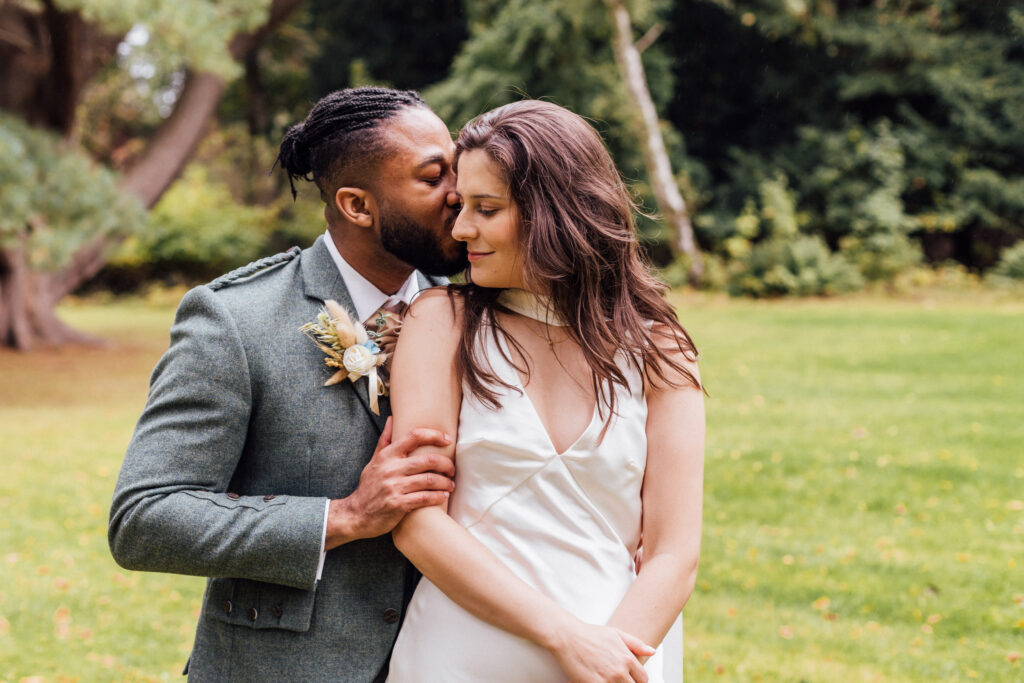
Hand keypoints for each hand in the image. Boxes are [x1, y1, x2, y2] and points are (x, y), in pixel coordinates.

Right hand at [325, 417, 454, 547]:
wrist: (356, 514)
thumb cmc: (368, 486)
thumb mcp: (374, 461)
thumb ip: (385, 440)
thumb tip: (392, 418)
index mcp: (387, 456)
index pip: (414, 436)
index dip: (434, 435)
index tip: (447, 439)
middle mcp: (391, 469)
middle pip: (428, 460)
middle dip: (446, 464)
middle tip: (452, 469)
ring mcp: (394, 487)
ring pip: (429, 480)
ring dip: (445, 482)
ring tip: (450, 485)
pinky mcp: (398, 504)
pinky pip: (424, 498)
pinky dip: (437, 497)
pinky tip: (443, 496)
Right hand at [549, 617, 653, 682]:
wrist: (568, 637)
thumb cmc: (590, 634)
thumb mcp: (616, 633)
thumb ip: (636, 644)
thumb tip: (652, 651)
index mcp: (627, 658)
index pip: (643, 679)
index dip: (637, 680)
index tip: (630, 679)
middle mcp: (620, 671)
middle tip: (616, 679)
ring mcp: (608, 680)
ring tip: (607, 678)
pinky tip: (598, 680)